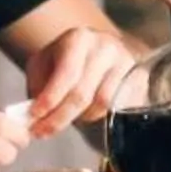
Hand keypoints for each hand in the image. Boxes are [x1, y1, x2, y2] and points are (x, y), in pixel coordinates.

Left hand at [21, 26, 140, 139]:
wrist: (96, 49)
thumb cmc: (66, 60)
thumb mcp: (43, 64)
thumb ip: (37, 87)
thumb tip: (31, 116)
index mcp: (78, 39)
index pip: (66, 75)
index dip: (50, 100)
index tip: (34, 117)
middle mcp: (105, 48)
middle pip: (83, 94)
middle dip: (59, 118)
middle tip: (43, 132)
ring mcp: (125, 63)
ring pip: (102, 105)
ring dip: (81, 118)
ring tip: (68, 119)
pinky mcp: (138, 77)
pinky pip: (120, 108)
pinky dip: (101, 117)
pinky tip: (88, 115)